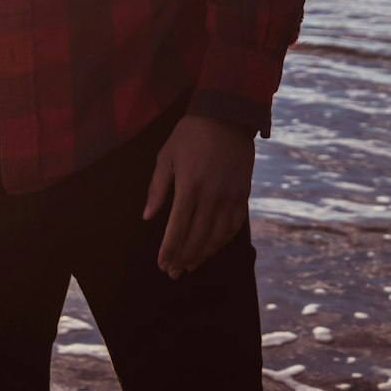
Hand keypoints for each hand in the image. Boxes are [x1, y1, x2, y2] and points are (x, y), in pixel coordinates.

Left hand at [142, 114, 253, 278]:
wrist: (227, 118)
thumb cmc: (190, 135)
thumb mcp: (166, 155)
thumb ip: (157, 188)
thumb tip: (147, 217)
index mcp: (189, 186)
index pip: (177, 228)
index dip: (169, 250)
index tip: (162, 265)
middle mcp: (211, 197)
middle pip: (197, 237)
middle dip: (183, 257)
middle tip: (173, 272)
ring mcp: (230, 197)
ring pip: (216, 236)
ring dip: (202, 254)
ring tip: (190, 265)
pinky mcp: (242, 195)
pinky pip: (233, 226)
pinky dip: (222, 241)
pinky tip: (212, 248)